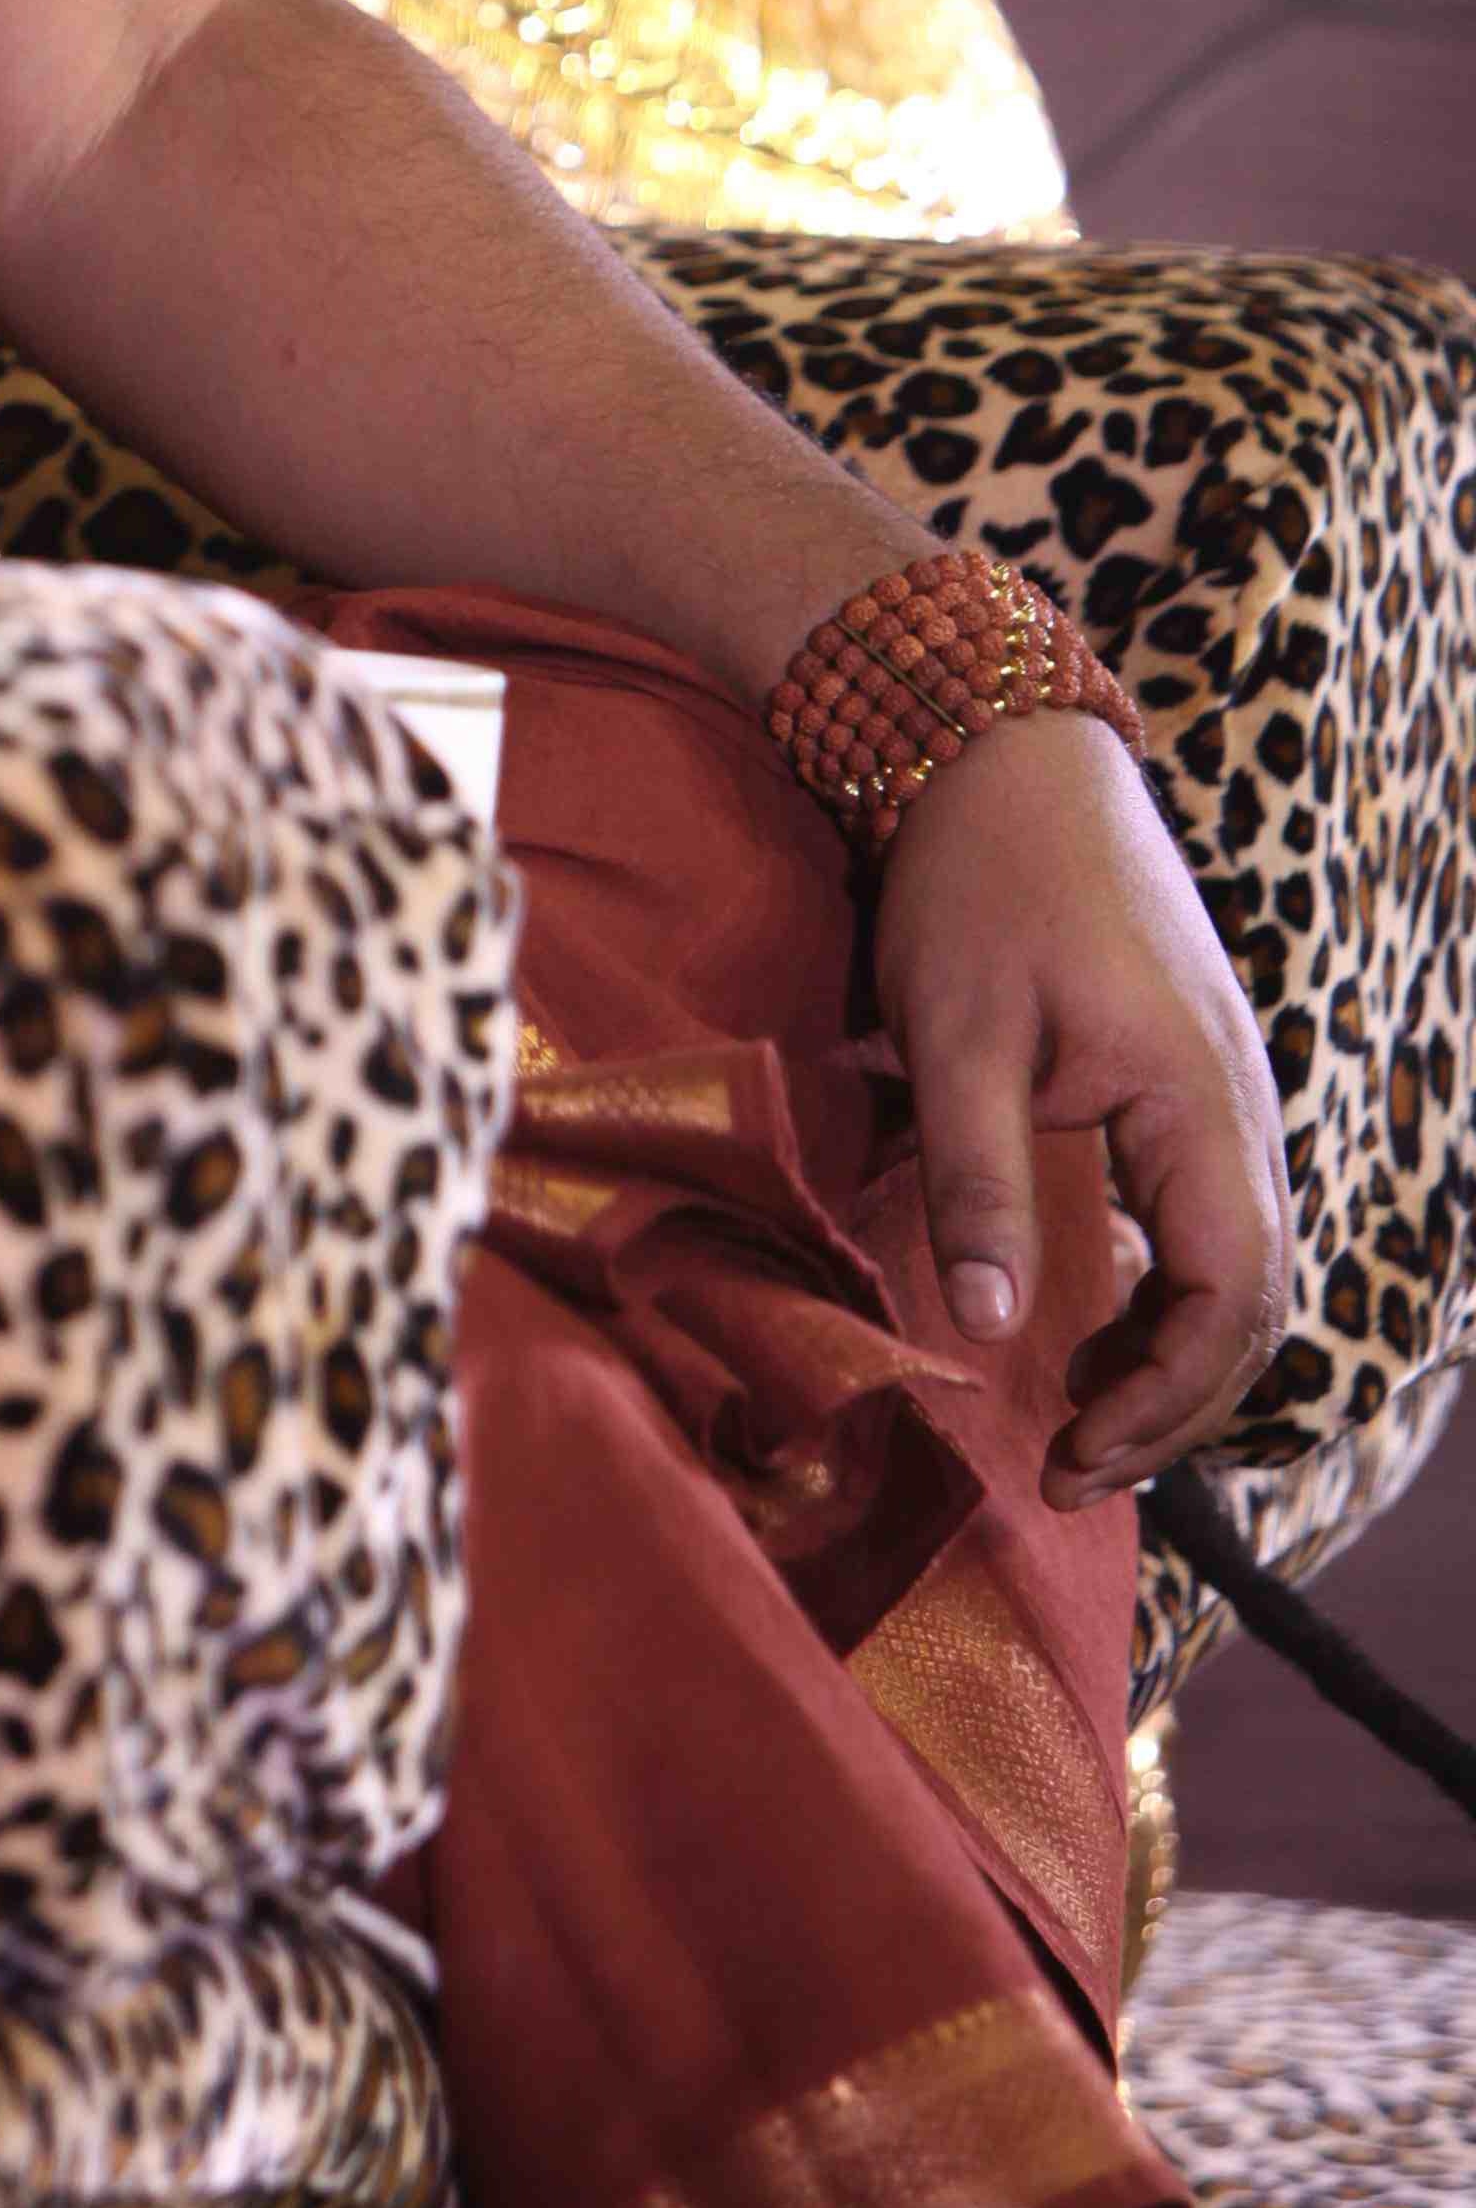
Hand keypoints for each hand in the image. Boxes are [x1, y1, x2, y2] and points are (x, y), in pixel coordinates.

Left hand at [869, 710, 1292, 1508]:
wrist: (1002, 744)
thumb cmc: (976, 879)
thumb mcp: (954, 1035)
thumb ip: (979, 1185)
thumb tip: (994, 1336)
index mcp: (1201, 1102)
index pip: (1232, 1299)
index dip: (1164, 1399)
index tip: (1072, 1454)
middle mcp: (1241, 1103)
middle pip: (1253, 1296)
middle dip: (1174, 1397)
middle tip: (1071, 1463)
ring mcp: (1223, 1084)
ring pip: (1239, 1255)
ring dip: (1174, 1343)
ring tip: (1078, 1406)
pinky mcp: (1187, 1068)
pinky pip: (1211, 1206)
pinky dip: (1170, 1279)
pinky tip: (1097, 1305)